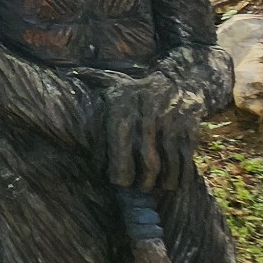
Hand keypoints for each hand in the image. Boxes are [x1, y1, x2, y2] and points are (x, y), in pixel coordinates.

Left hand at [101, 73, 183, 191]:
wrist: (182, 82)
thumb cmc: (139, 90)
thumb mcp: (116, 83)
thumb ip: (95, 81)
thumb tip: (72, 73)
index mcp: (124, 107)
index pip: (120, 142)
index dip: (119, 165)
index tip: (118, 181)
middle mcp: (147, 116)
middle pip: (146, 157)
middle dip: (142, 179)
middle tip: (138, 188)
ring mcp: (170, 124)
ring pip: (167, 162)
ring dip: (162, 180)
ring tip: (155, 188)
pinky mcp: (189, 130)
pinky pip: (184, 159)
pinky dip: (179, 174)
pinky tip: (173, 182)